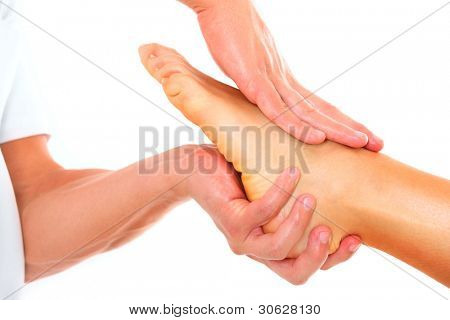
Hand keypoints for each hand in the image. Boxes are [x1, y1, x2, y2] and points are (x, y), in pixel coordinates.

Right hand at [180, 0, 382, 150]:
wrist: (221, 3)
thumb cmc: (231, 32)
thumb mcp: (248, 65)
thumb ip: (257, 83)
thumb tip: (261, 95)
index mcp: (283, 79)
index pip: (317, 104)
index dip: (339, 121)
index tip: (361, 135)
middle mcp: (284, 80)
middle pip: (321, 109)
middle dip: (349, 127)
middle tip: (377, 144)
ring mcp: (270, 79)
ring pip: (306, 110)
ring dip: (334, 129)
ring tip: (359, 142)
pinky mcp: (251, 79)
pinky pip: (275, 107)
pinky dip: (295, 124)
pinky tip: (314, 138)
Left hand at [185, 145, 361, 283]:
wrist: (199, 168)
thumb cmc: (241, 176)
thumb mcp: (278, 188)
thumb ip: (302, 195)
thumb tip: (347, 185)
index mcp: (274, 244)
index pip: (309, 265)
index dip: (336, 259)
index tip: (357, 237)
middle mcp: (259, 248)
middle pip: (295, 273)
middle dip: (318, 256)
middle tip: (331, 229)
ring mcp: (243, 238)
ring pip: (278, 249)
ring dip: (300, 224)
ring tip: (309, 197)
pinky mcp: (231, 221)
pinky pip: (263, 213)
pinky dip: (281, 194)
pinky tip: (292, 172)